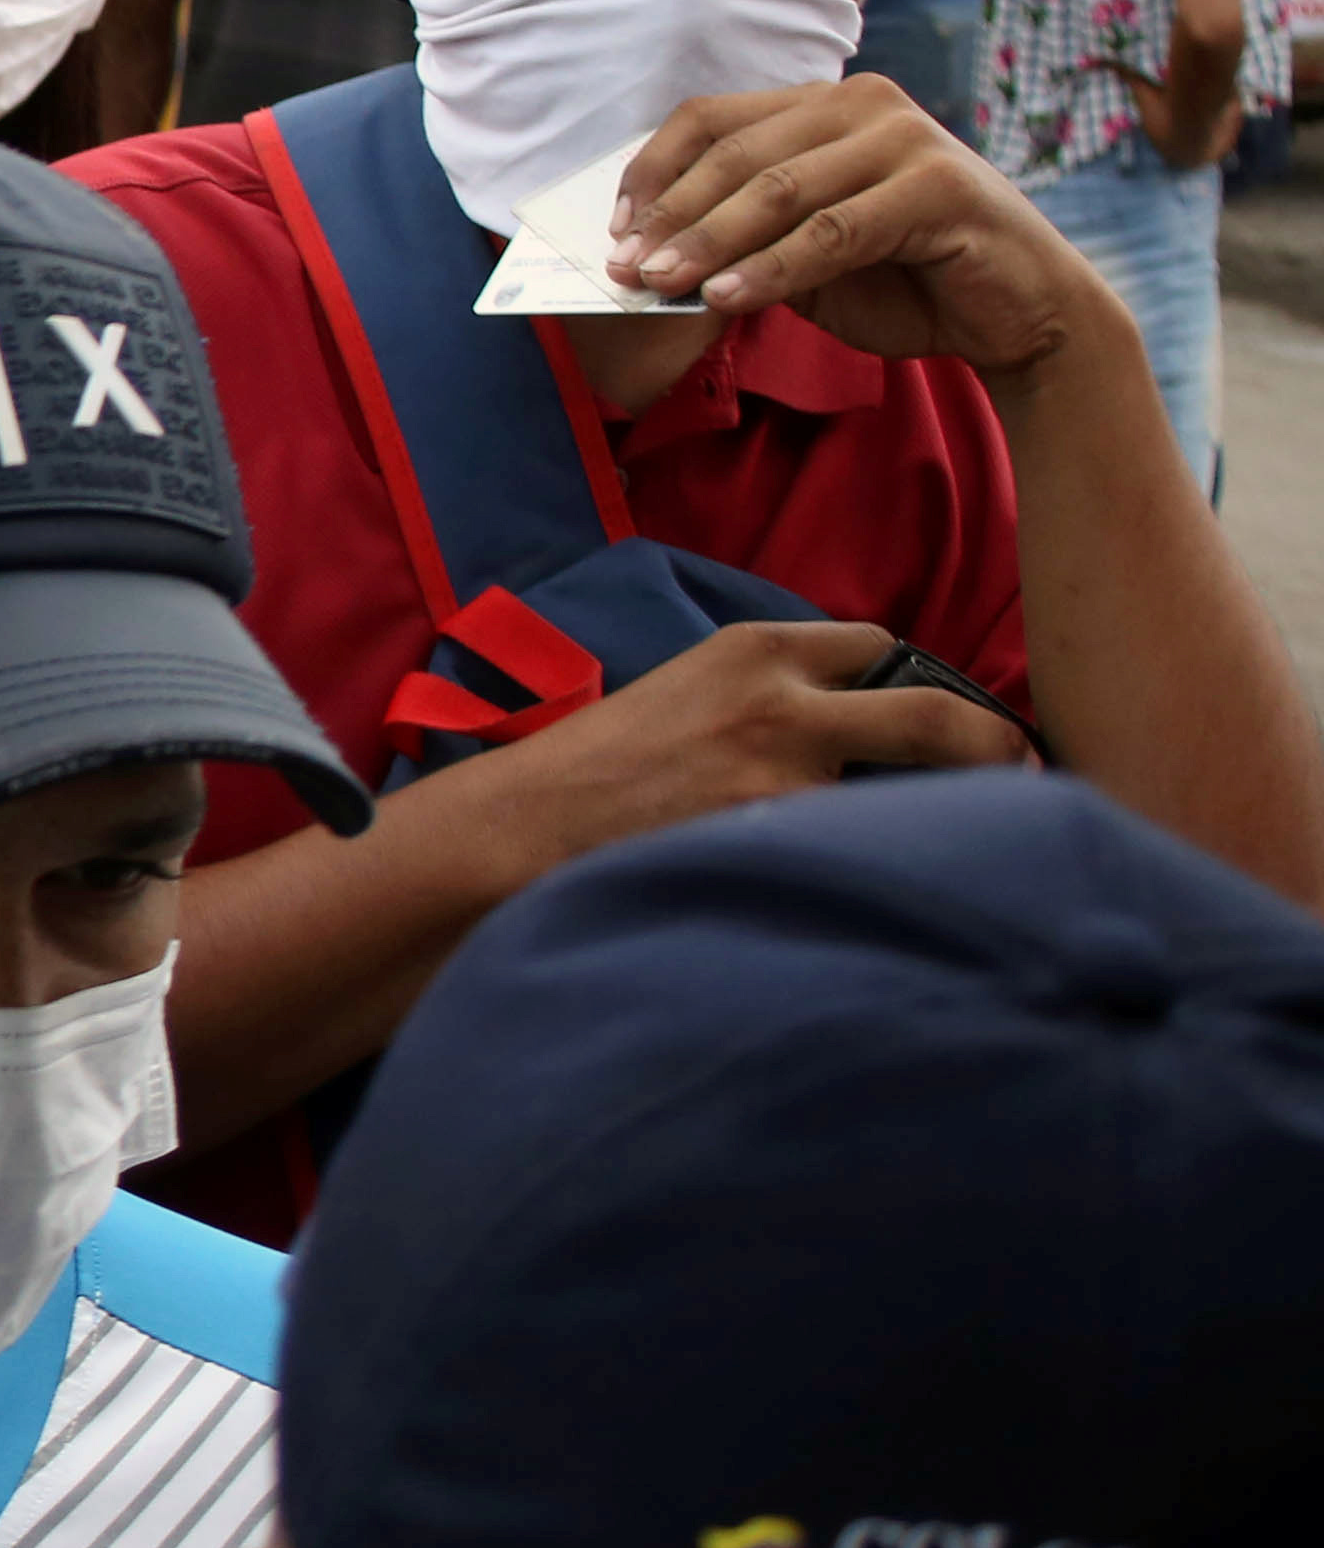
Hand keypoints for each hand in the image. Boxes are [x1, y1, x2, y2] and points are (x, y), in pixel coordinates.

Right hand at [493, 616, 1020, 869]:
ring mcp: (794, 779)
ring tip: (973, 857)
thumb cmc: (582, 773)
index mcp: (754, 648)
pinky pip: (880, 858)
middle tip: (1030, 782)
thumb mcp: (677, 696)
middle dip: (1000, 749)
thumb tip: (837, 733)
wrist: (517, 834)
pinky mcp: (787, 845)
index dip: (916, 683)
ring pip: (926, 799)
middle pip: (945, 714)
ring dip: (953, 825)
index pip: (881, 645)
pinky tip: (899, 902)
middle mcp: (790, 701)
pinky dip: (899, 876)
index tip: (941, 723)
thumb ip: (758, 697)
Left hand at [611, 77, 1133, 391]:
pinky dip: (771, 268)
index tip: (611, 228)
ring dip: (709, 241)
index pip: (713, 119)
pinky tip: (724, 298)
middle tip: (624, 267)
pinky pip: (833, 231)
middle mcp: (865, 105)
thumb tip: (649, 257)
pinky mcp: (939, 185)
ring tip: (659, 283)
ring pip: (780, 190)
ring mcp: (906, 139)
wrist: (1018, 315)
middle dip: (672, 215)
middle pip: (738, 154)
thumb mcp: (806, 258)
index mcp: (825, 106)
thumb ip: (744, 243)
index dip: (654, 171)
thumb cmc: (906, 280)